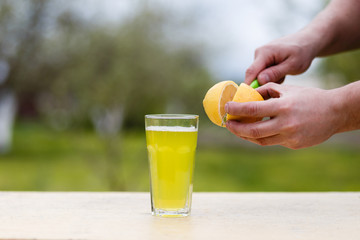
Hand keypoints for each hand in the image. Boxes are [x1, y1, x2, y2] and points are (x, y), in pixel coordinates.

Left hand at [225, 83, 341, 148]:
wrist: (335, 112)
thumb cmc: (309, 97)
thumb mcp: (287, 89)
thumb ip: (266, 90)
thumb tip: (246, 94)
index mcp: (282, 106)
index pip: (252, 110)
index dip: (236, 110)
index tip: (227, 108)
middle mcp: (286, 124)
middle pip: (252, 132)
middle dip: (236, 129)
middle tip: (228, 124)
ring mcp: (290, 137)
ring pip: (261, 140)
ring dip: (247, 136)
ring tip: (240, 129)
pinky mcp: (294, 145)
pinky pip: (274, 142)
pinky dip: (265, 136)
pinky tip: (261, 130)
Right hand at [245, 34, 317, 84]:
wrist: (307, 41)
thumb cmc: (302, 52)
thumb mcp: (293, 65)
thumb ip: (276, 73)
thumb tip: (260, 80)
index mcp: (265, 52)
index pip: (251, 72)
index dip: (249, 86)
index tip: (252, 99)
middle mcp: (259, 53)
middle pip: (254, 75)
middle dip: (264, 83)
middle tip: (281, 80)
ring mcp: (260, 56)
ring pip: (259, 75)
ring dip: (270, 79)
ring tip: (284, 74)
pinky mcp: (263, 60)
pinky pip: (263, 73)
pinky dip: (271, 76)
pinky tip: (282, 71)